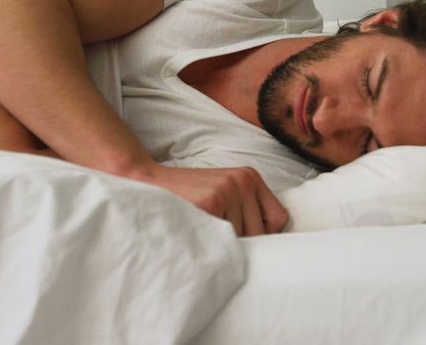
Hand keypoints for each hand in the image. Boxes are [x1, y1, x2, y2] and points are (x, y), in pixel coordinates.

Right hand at [130, 164, 288, 235]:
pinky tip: (195, 229)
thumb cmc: (187, 194)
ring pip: (242, 238)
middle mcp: (243, 181)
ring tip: (202, 229)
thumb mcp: (223, 192)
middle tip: (215, 235)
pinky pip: (223, 239)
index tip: (243, 237)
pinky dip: (210, 243)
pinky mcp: (211, 202)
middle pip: (262, 232)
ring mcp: (228, 190)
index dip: (264, 234)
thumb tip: (269, 249)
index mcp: (250, 177)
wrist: (146, 181)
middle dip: (242, 242)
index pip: (279, 219)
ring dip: (223, 243)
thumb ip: (245, 209)